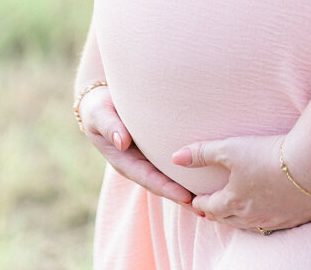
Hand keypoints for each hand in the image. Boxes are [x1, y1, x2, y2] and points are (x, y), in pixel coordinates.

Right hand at [79, 85, 195, 210]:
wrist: (99, 101)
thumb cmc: (98, 107)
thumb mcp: (99, 114)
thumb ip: (110, 126)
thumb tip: (122, 142)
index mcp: (123, 160)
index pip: (148, 178)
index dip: (167, 188)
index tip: (185, 196)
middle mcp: (137, 164)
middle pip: (163, 184)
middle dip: (182, 196)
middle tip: (207, 208)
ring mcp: (146, 158)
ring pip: (169, 177)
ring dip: (188, 189)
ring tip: (212, 200)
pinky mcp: (154, 150)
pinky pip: (172, 163)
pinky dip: (187, 171)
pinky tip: (206, 177)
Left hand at [171, 134, 310, 232]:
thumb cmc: (267, 154)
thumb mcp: (230, 148)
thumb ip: (202, 152)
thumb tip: (175, 157)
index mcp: (233, 201)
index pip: (210, 207)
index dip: (200, 202)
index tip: (195, 200)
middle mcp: (252, 216)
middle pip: (229, 220)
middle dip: (217, 214)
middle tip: (211, 210)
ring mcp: (274, 220)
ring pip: (251, 225)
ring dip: (239, 219)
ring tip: (236, 212)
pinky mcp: (295, 218)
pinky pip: (275, 225)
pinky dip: (266, 220)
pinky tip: (268, 213)